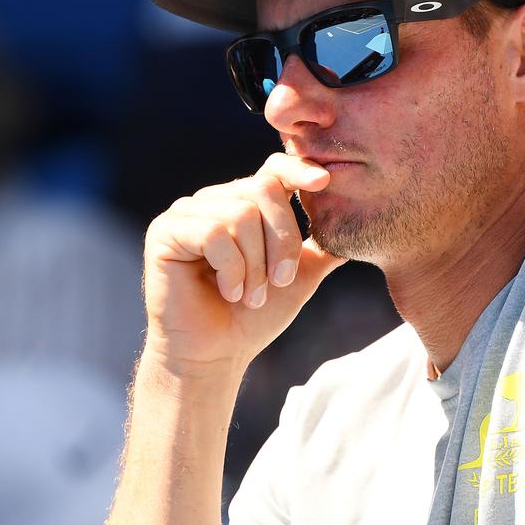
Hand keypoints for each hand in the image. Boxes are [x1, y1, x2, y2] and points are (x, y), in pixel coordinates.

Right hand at [141, 153, 347, 372]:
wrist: (216, 356)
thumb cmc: (254, 318)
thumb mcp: (299, 276)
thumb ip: (323, 248)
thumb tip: (359, 223)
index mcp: (245, 205)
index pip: (273, 169)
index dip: (298, 169)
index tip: (325, 182)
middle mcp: (215, 201)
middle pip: (263, 190)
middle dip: (282, 240)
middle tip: (280, 281)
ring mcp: (187, 213)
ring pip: (241, 214)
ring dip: (255, 264)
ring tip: (251, 296)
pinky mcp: (165, 231)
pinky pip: (213, 233)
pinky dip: (231, 268)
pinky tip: (229, 292)